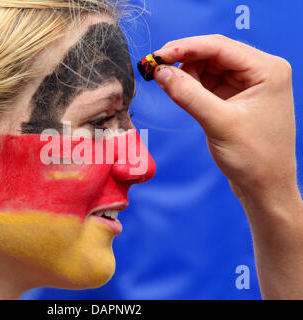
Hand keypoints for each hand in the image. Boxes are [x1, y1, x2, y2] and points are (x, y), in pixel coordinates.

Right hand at [153, 34, 297, 205]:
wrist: (265, 188)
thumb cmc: (255, 158)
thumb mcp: (219, 123)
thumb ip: (188, 94)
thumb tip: (161, 72)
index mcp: (267, 70)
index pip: (220, 47)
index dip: (186, 48)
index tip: (158, 56)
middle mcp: (260, 72)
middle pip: (213, 54)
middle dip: (183, 60)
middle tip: (156, 68)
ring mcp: (247, 85)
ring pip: (208, 67)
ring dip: (186, 73)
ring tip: (167, 84)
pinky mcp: (235, 98)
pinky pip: (207, 83)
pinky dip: (191, 86)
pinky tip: (178, 91)